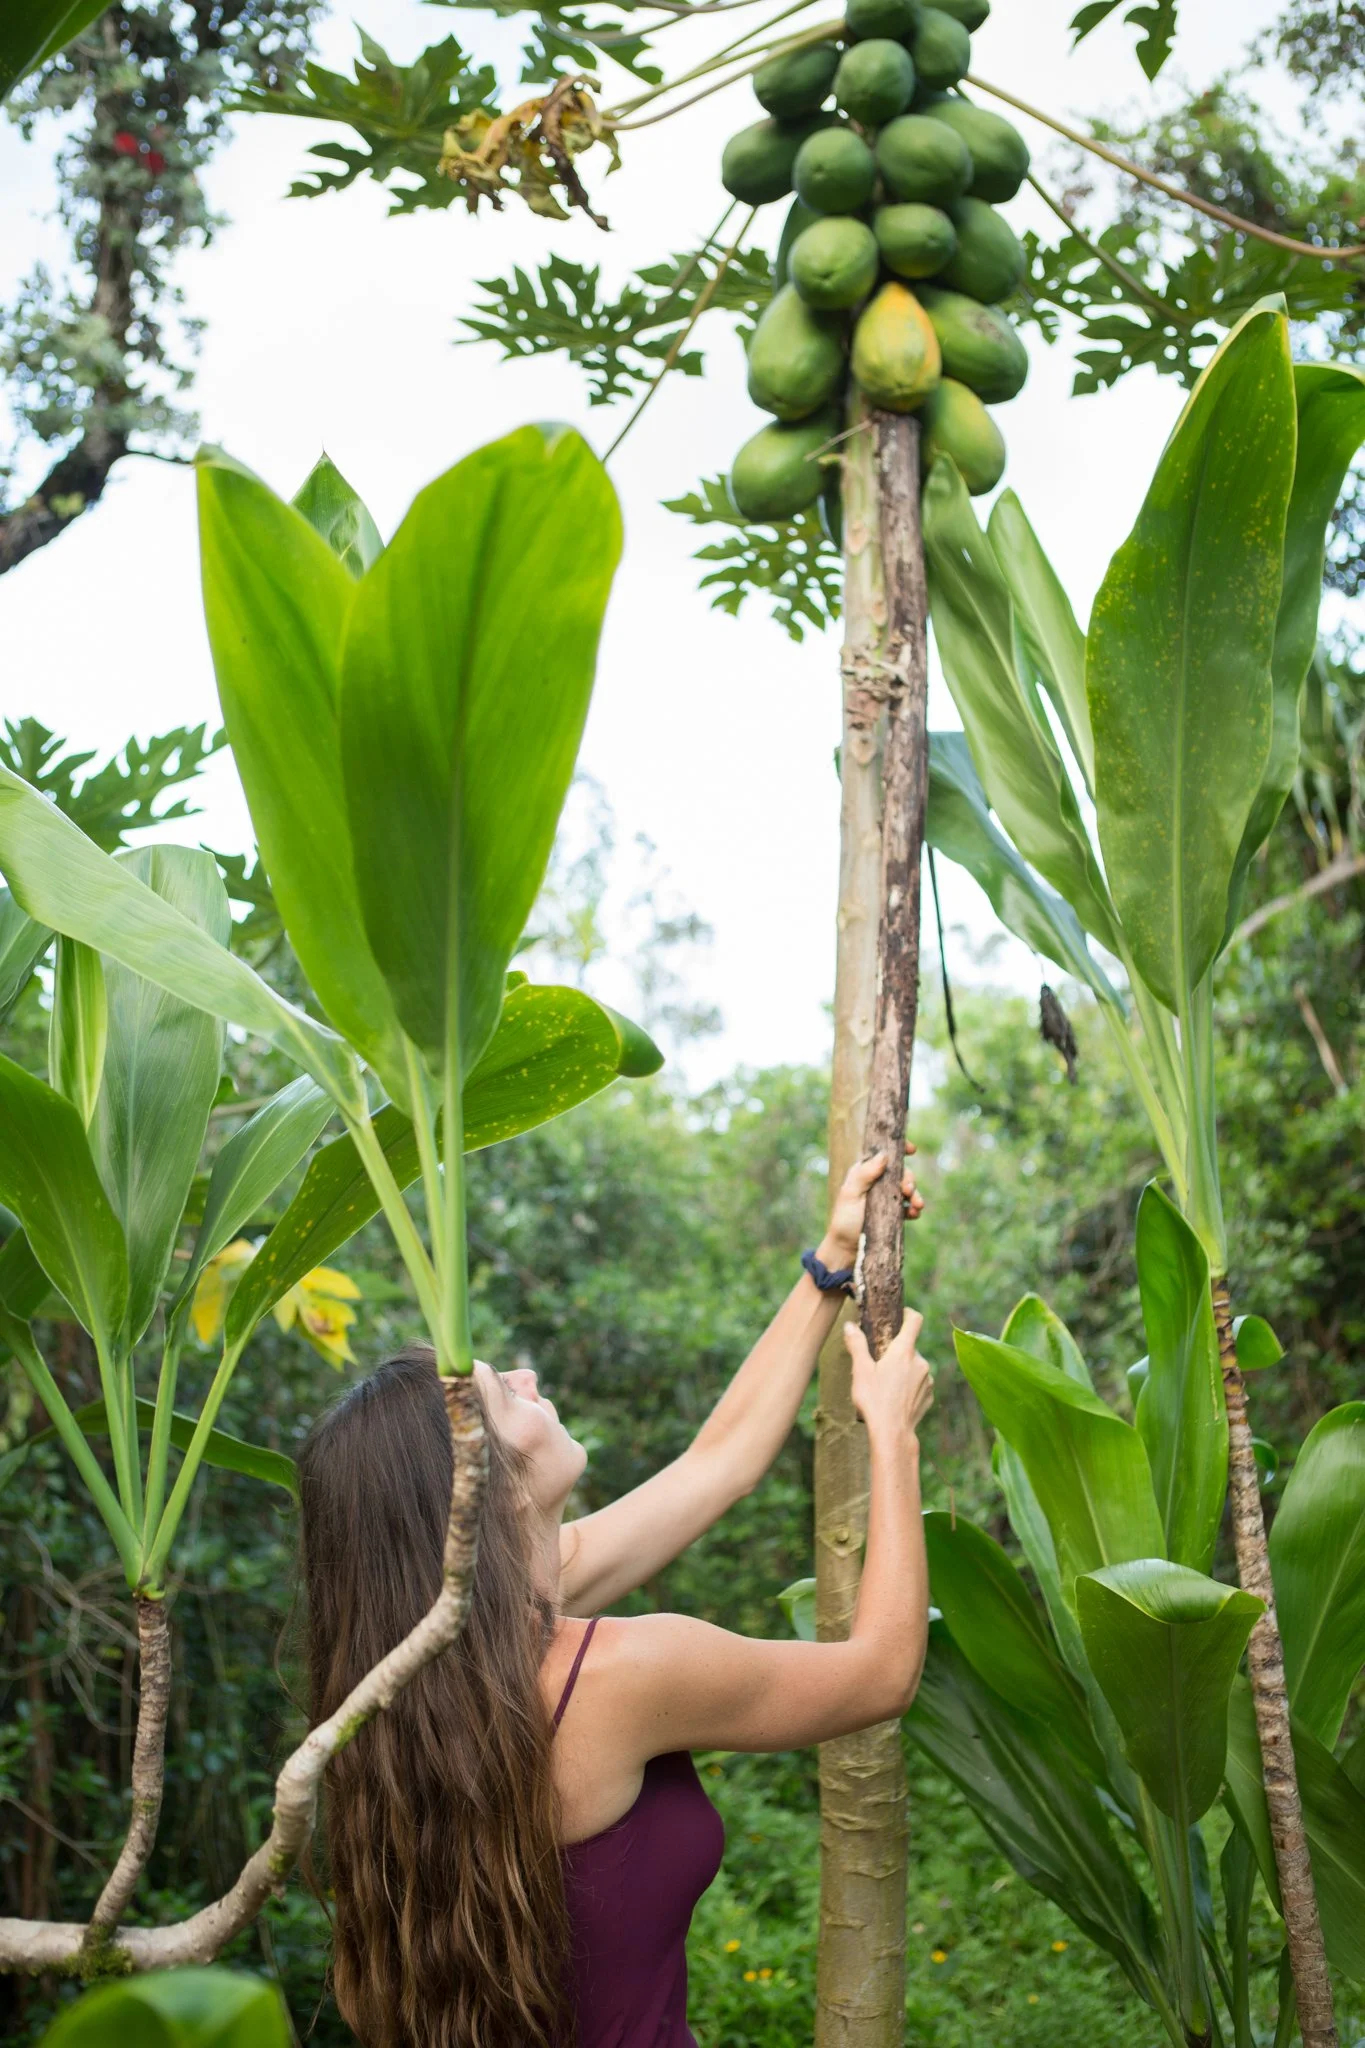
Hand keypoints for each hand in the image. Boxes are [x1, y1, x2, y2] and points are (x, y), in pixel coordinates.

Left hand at [820, 1149, 922, 1268]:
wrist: (847, 1249)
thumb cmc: (845, 1219)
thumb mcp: (851, 1194)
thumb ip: (865, 1174)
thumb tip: (884, 1155)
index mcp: (864, 1172)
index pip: (883, 1155)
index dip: (899, 1149)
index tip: (912, 1150)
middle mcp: (877, 1182)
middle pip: (901, 1172)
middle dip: (909, 1179)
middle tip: (908, 1190)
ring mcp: (887, 1197)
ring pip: (908, 1189)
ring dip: (915, 1194)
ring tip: (917, 1205)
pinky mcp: (894, 1213)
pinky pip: (909, 1206)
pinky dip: (914, 1208)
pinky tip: (913, 1214)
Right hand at [845, 1312, 933, 1443]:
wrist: (892, 1434)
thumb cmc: (875, 1401)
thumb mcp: (860, 1371)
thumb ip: (856, 1345)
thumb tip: (850, 1326)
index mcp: (904, 1351)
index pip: (914, 1320)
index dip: (908, 1313)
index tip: (899, 1315)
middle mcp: (920, 1362)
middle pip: (909, 1347)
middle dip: (896, 1352)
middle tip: (879, 1364)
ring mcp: (927, 1380)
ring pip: (914, 1366)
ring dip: (903, 1370)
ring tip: (885, 1385)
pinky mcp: (929, 1396)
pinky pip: (919, 1383)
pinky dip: (909, 1386)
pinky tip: (895, 1398)